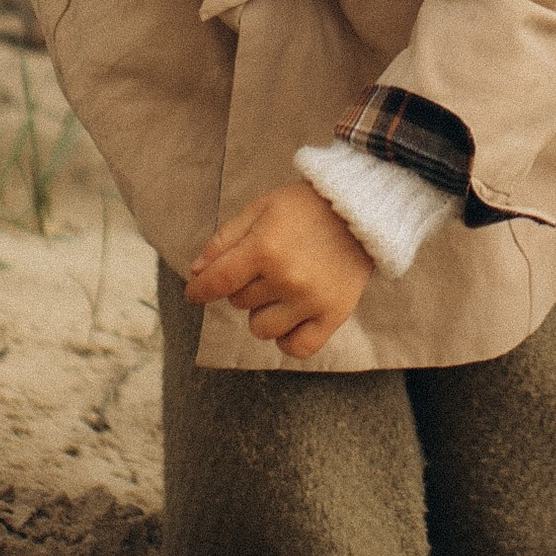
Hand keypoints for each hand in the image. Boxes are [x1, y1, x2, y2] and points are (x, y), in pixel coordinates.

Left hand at [185, 181, 373, 360]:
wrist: (361, 210)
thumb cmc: (306, 207)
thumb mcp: (261, 208)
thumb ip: (224, 240)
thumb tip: (196, 273)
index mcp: (265, 248)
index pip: (216, 283)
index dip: (199, 290)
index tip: (194, 292)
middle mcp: (287, 278)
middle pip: (239, 303)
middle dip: (244, 285)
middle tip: (268, 264)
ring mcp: (311, 300)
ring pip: (261, 328)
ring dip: (264, 312)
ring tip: (282, 288)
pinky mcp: (334, 315)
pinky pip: (296, 348)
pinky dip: (288, 338)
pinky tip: (291, 318)